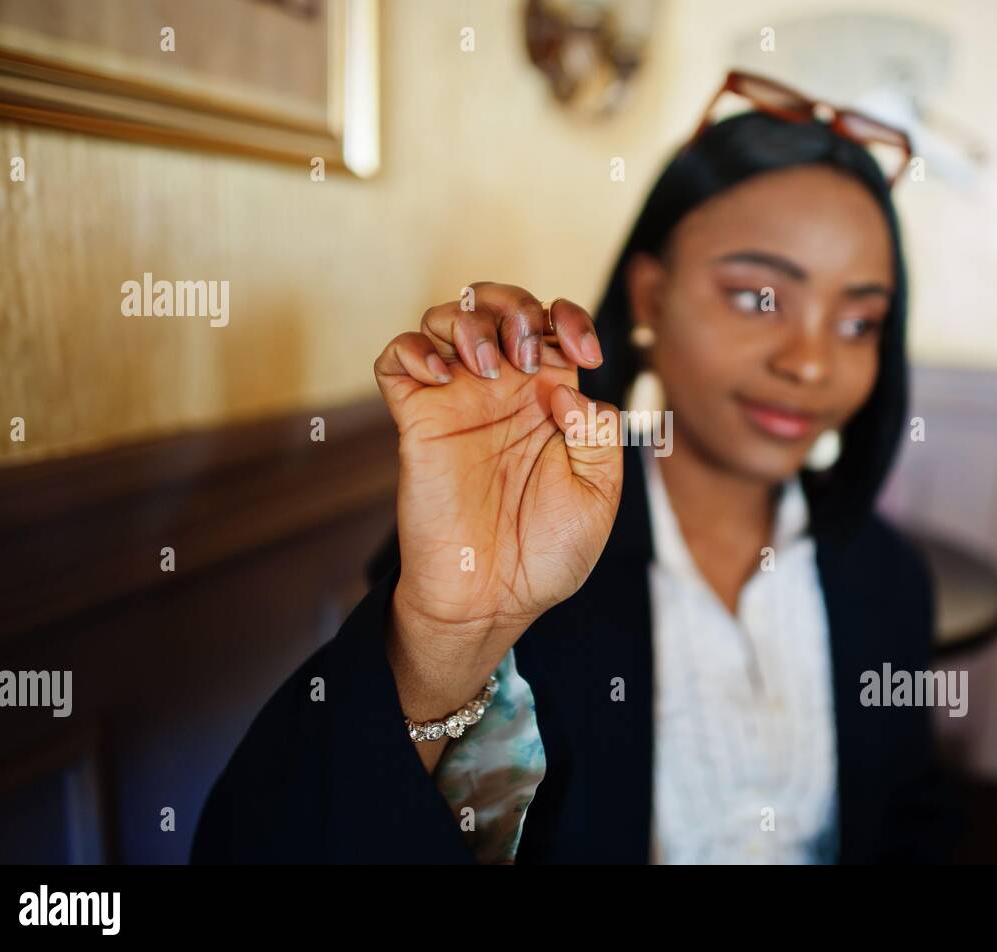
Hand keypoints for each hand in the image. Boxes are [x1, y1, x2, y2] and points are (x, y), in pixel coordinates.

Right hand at [374, 282, 622, 726]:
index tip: (585, 354)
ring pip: (446, 318)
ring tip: (488, 369)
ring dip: (469, 322)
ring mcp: (457, 402)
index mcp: (551, 399)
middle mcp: (504, 391)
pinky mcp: (416, 419)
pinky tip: (440, 376)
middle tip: (527, 354)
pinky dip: (413, 349)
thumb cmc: (548, 554)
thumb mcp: (600, 493)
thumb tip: (563, 388)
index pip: (554, 325)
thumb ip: (597, 433)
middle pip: (498, 305)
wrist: (493, 600)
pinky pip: (396, 358)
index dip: (570, 317)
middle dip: (514, 306)